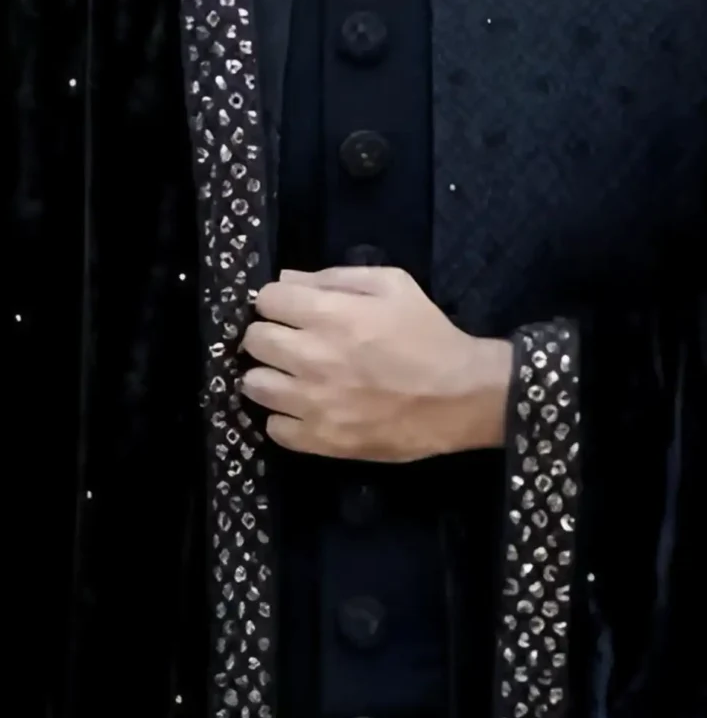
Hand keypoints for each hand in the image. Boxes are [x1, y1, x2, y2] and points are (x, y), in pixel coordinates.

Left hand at [239, 265, 511, 462]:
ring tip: (291, 377)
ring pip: (253, 386)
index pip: (266, 299)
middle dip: (269, 335)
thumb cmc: (428, 334)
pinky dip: (284, 419)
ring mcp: (313, 403)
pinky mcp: (321, 441)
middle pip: (253, 340)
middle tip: (290, 342)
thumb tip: (285, 279)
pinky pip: (274, 429)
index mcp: (330, 315)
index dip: (277, 301)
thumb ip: (334, 277)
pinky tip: (304, 410)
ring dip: (268, 377)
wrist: (463, 397)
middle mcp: (312, 357)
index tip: (290, 309)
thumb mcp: (391, 285)